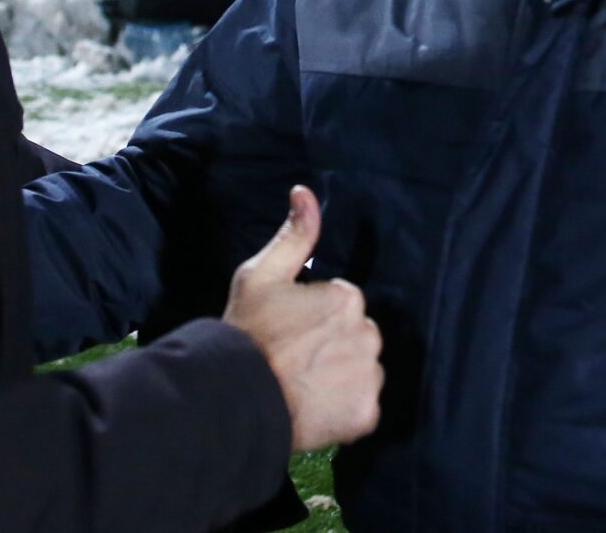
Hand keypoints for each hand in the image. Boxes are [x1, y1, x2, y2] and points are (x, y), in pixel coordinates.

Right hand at [223, 187, 383, 452]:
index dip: (313, 316)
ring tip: (303, 384)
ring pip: (363, 370)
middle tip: (295, 357)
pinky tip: (315, 406)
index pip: (341, 303)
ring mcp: (369, 377)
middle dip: (334, 344)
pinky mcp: (366, 414)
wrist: (236, 398)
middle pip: (357, 336)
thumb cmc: (247, 332)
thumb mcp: (260, 275)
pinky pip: (363, 406)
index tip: (289, 330)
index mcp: (347, 298)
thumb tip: (305, 191)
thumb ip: (293, 235)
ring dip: (342, 375)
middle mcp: (368, 334)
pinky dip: (345, 408)